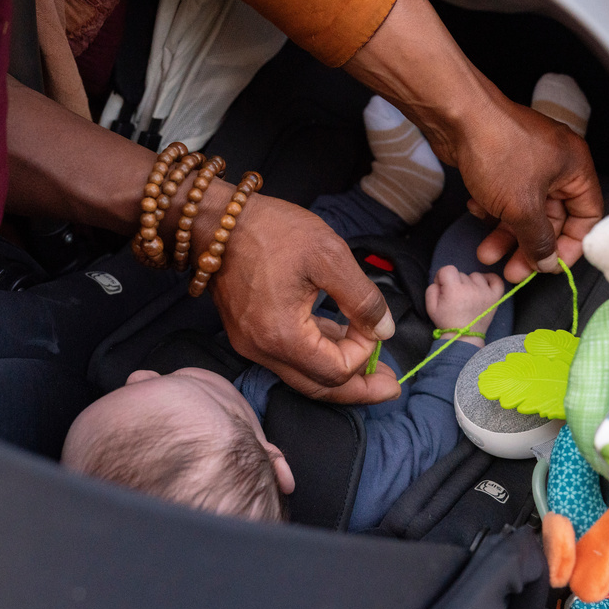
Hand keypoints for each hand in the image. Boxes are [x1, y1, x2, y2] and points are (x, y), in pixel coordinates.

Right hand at [199, 188, 400, 403]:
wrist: (216, 220)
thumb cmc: (271, 231)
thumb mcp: (329, 255)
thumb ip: (361, 298)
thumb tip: (384, 331)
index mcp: (282, 336)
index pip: (335, 370)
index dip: (364, 353)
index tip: (374, 325)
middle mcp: (262, 350)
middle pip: (318, 387)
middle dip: (359, 388)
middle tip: (392, 386)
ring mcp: (252, 344)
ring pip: (304, 375)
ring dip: (340, 372)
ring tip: (374, 365)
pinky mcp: (249, 333)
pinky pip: (290, 356)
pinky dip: (318, 353)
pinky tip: (340, 339)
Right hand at [425, 265, 504, 345]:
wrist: (464, 338)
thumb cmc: (446, 322)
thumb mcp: (430, 307)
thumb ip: (432, 288)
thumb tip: (440, 280)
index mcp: (454, 290)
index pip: (447, 269)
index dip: (442, 277)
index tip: (443, 288)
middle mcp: (471, 288)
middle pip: (461, 274)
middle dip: (456, 283)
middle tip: (455, 297)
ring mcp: (485, 292)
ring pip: (476, 276)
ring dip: (471, 283)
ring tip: (468, 296)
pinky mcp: (495, 297)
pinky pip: (496, 280)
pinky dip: (490, 279)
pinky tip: (483, 285)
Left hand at [459, 101, 602, 282]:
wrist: (456, 116)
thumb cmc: (497, 149)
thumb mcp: (522, 207)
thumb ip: (539, 240)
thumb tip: (547, 262)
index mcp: (575, 168)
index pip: (587, 215)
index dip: (571, 244)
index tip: (551, 265)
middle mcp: (556, 164)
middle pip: (552, 218)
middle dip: (530, 246)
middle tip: (513, 270)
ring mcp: (528, 162)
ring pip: (524, 210)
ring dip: (505, 234)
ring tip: (485, 252)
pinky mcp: (502, 163)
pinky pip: (505, 197)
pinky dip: (492, 209)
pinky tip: (475, 210)